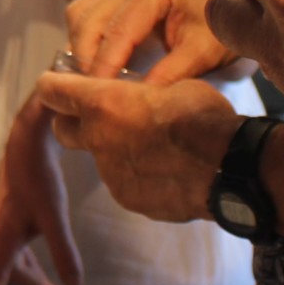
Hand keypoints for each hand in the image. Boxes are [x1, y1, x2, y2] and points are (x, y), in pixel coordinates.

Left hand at [39, 71, 234, 224]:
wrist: (230, 170)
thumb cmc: (204, 118)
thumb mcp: (174, 86)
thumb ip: (145, 94)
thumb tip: (142, 99)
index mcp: (103, 104)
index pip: (53, 91)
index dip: (54, 86)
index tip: (58, 84)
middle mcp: (98, 141)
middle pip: (62, 131)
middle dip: (73, 122)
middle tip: (100, 116)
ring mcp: (112, 175)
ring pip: (102, 159)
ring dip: (118, 151)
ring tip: (157, 148)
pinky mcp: (130, 200)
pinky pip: (127, 183)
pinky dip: (140, 176)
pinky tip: (168, 172)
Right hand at [67, 0, 237, 82]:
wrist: (228, 4)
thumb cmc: (218, 26)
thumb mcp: (202, 51)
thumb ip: (171, 72)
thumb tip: (137, 98)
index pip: (118, 30)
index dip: (104, 64)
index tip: (98, 94)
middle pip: (87, 18)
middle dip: (84, 56)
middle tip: (89, 90)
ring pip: (79, 14)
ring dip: (79, 47)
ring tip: (88, 78)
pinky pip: (84, 15)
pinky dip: (83, 39)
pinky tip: (93, 63)